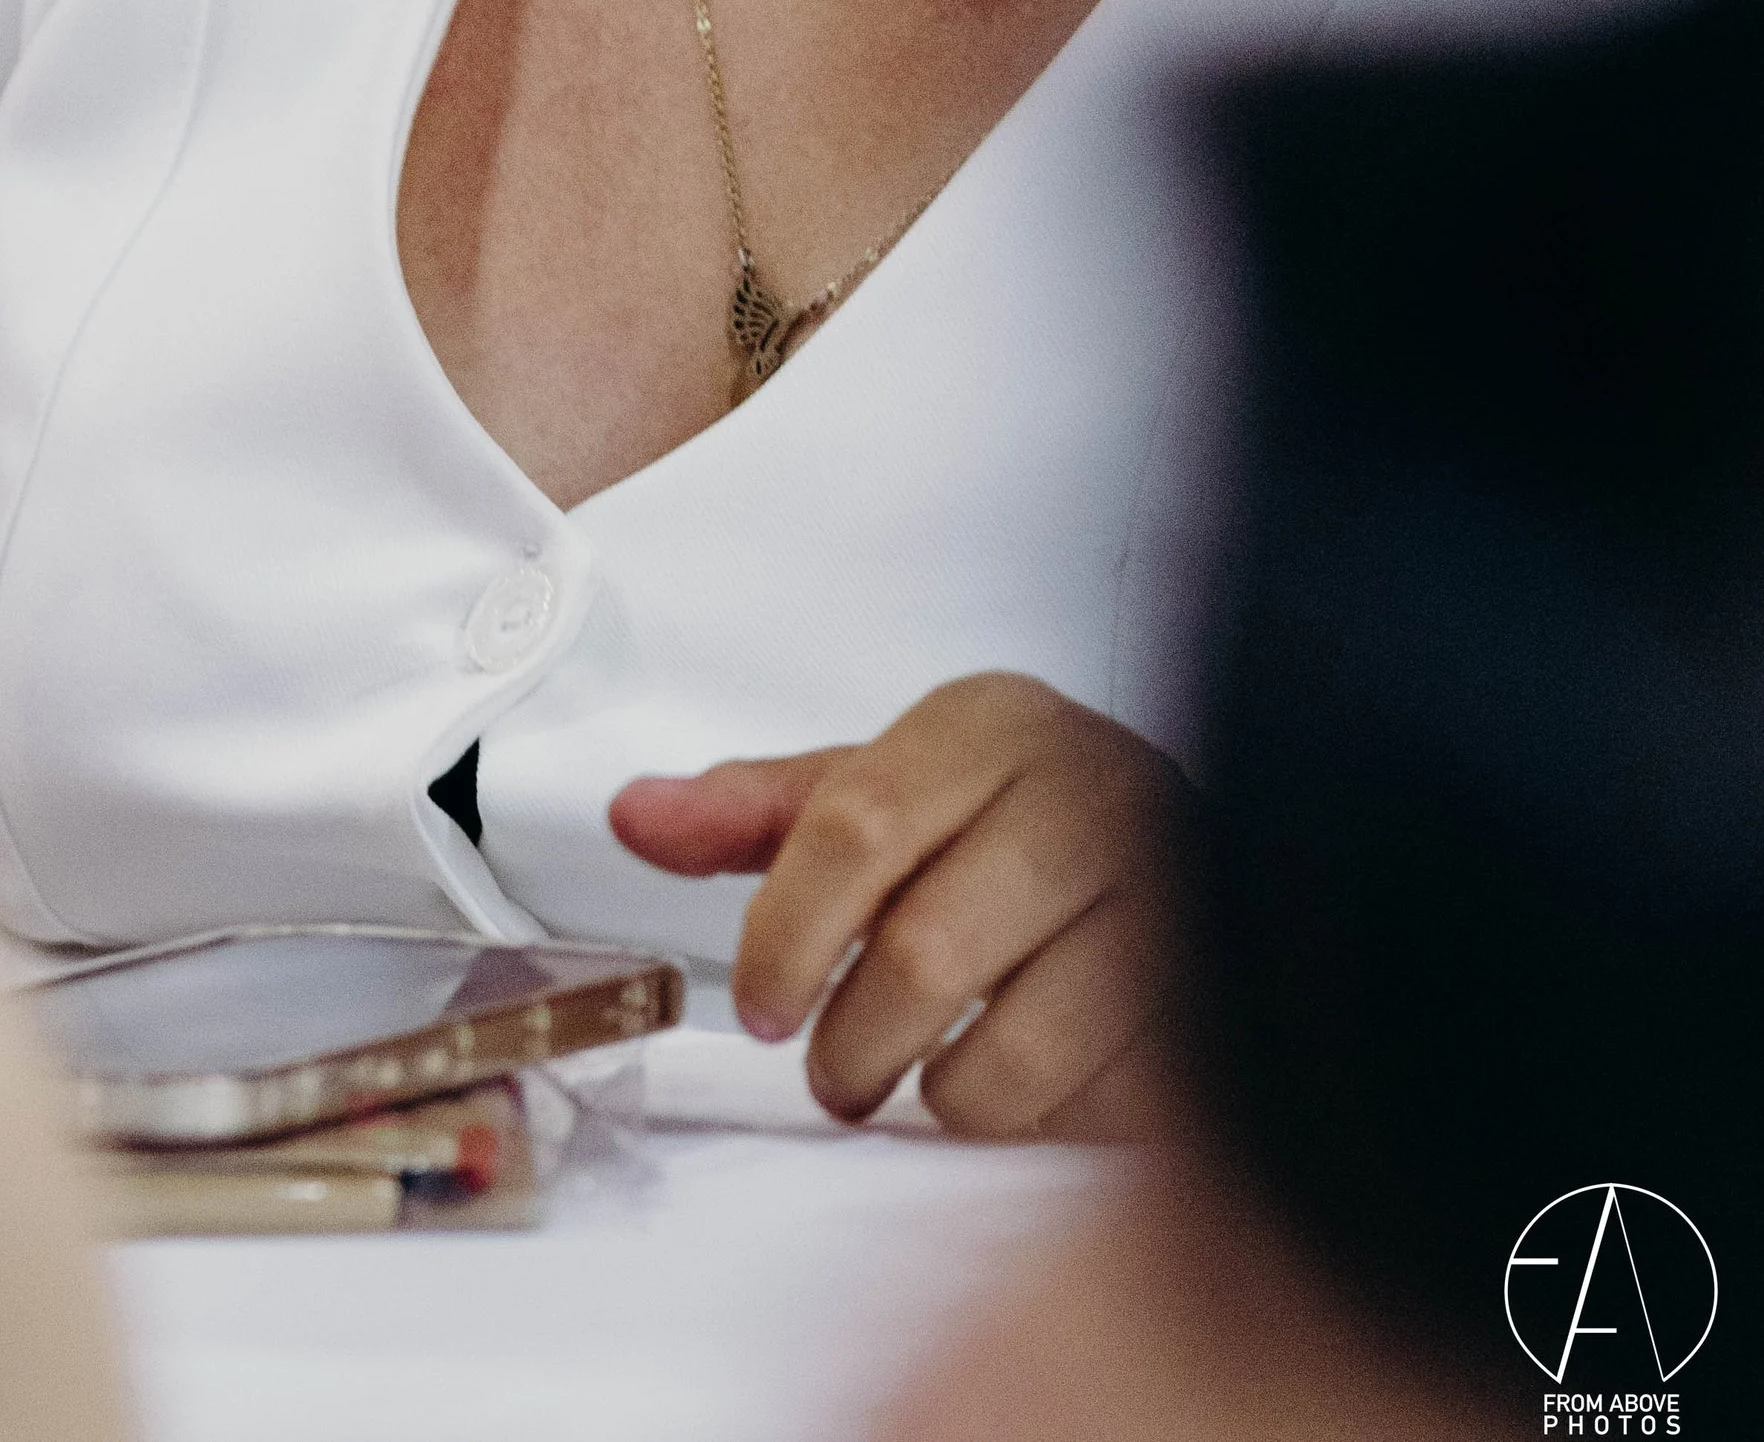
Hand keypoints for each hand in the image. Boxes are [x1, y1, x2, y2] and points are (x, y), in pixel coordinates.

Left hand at [609, 673, 1182, 1141]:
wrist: (1177, 841)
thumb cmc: (1002, 817)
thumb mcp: (879, 788)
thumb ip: (753, 811)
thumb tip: (633, 815)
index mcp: (993, 724)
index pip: (858, 823)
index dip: (789, 932)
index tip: (761, 1006)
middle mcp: (1092, 791)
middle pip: (926, 951)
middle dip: (854, 1043)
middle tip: (833, 1072)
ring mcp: (1170, 896)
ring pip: (1016, 1049)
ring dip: (942, 1094)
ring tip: (922, 1080)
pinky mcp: (1214, 999)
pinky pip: (1097, 1107)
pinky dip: (1038, 1124)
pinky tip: (1020, 1086)